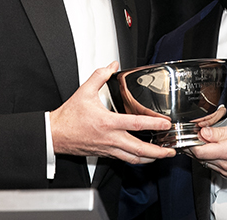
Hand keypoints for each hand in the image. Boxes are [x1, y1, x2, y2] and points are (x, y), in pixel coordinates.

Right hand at [50, 62, 176, 163]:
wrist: (55, 134)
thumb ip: (100, 76)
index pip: (137, 124)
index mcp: (108, 122)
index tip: (166, 124)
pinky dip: (136, 159)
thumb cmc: (69, 117)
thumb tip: (112, 66)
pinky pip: (124, 159)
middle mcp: (111, 138)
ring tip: (161, 155)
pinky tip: (142, 156)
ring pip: (133, 158)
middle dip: (158, 151)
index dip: (154, 124)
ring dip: (150, 158)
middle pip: (140, 149)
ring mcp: (109, 148)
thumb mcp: (84, 91)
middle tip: (171, 149)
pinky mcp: (105, 153)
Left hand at [188, 123, 226, 179]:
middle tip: (194, 133)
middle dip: (193, 145)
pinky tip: (212, 147)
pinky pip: (213, 166)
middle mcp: (226, 165)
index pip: (198, 151)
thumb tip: (204, 132)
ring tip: (203, 138)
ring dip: (201, 151)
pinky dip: (209, 157)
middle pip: (199, 157)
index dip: (190, 141)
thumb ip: (220, 132)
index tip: (189, 133)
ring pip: (205, 162)